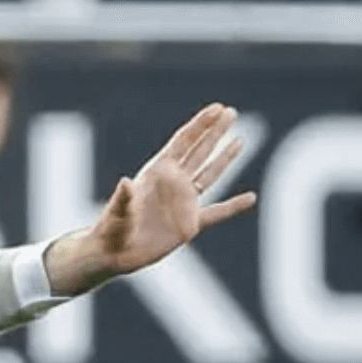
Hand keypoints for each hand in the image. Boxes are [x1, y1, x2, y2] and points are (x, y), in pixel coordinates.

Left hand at [43, 103, 255, 295]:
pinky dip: (234, 206)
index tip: (217, 108)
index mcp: (156, 174)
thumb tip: (126, 182)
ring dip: (225, 158)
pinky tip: (251, 198)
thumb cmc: (110, 230)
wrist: (113, 254)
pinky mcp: (188, 225)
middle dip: (215, 131)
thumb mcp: (116, 213)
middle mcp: (172, 184)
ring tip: (239, 140)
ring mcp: (182, 203)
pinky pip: (216, 213)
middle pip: (199, 151)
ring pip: (209, 175)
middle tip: (232, 112)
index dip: (200, 125)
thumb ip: (123, 198)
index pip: (183, 143)